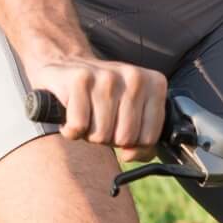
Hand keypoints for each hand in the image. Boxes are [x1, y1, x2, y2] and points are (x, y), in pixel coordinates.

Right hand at [28, 57, 166, 161]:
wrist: (67, 68)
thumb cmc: (103, 99)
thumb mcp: (132, 116)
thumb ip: (142, 143)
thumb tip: (129, 155)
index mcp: (155, 84)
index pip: (149, 138)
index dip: (131, 143)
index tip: (120, 126)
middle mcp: (134, 77)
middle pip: (125, 138)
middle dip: (108, 138)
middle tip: (100, 120)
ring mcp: (107, 76)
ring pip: (101, 134)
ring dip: (89, 134)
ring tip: (87, 115)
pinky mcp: (80, 79)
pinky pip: (78, 126)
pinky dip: (71, 130)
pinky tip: (71, 114)